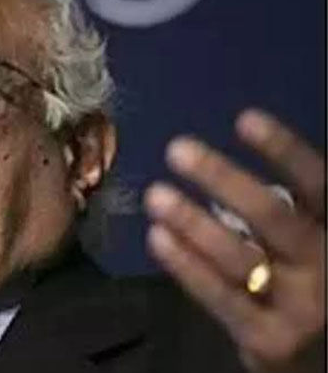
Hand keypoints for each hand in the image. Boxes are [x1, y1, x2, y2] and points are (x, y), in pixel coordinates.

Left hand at [144, 109, 324, 371]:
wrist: (321, 358)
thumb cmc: (306, 281)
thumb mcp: (309, 241)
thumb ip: (284, 206)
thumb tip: (218, 161)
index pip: (316, 183)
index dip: (284, 151)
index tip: (244, 119)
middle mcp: (323, 265)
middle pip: (273, 216)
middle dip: (223, 179)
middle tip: (176, 149)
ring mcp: (299, 307)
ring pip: (240, 258)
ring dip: (193, 222)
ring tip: (155, 194)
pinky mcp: (268, 340)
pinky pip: (220, 298)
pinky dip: (187, 266)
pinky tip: (157, 237)